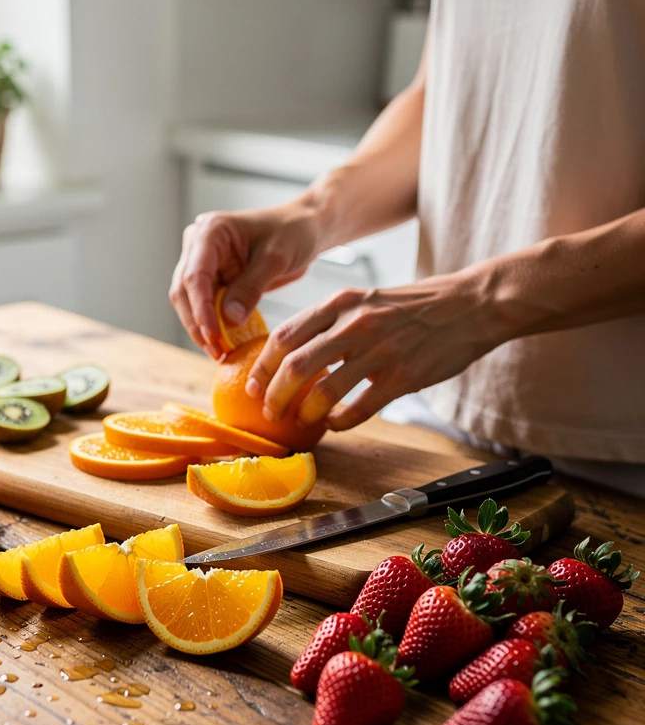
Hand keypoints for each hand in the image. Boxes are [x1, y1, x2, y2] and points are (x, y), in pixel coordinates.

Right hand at [169, 200, 321, 357]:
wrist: (304, 228)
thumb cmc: (293, 232)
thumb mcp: (276, 258)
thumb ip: (251, 287)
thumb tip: (229, 320)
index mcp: (210, 232)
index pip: (195, 275)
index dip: (200, 309)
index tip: (212, 336)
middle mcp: (198, 246)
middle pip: (185, 291)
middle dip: (197, 323)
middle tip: (216, 351)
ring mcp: (204, 264)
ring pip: (190, 302)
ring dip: (202, 329)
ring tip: (219, 352)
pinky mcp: (214, 280)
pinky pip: (206, 306)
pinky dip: (213, 326)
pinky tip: (224, 344)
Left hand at [246, 270, 503, 429]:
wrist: (471, 304)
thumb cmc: (414, 306)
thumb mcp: (365, 299)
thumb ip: (331, 321)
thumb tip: (293, 351)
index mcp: (341, 302)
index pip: (284, 335)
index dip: (261, 366)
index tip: (252, 386)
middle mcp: (355, 324)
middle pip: (294, 366)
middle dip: (273, 396)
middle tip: (269, 412)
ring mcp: (379, 351)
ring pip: (323, 391)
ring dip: (304, 413)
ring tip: (300, 422)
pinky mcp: (403, 376)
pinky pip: (359, 408)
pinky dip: (341, 422)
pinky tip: (336, 424)